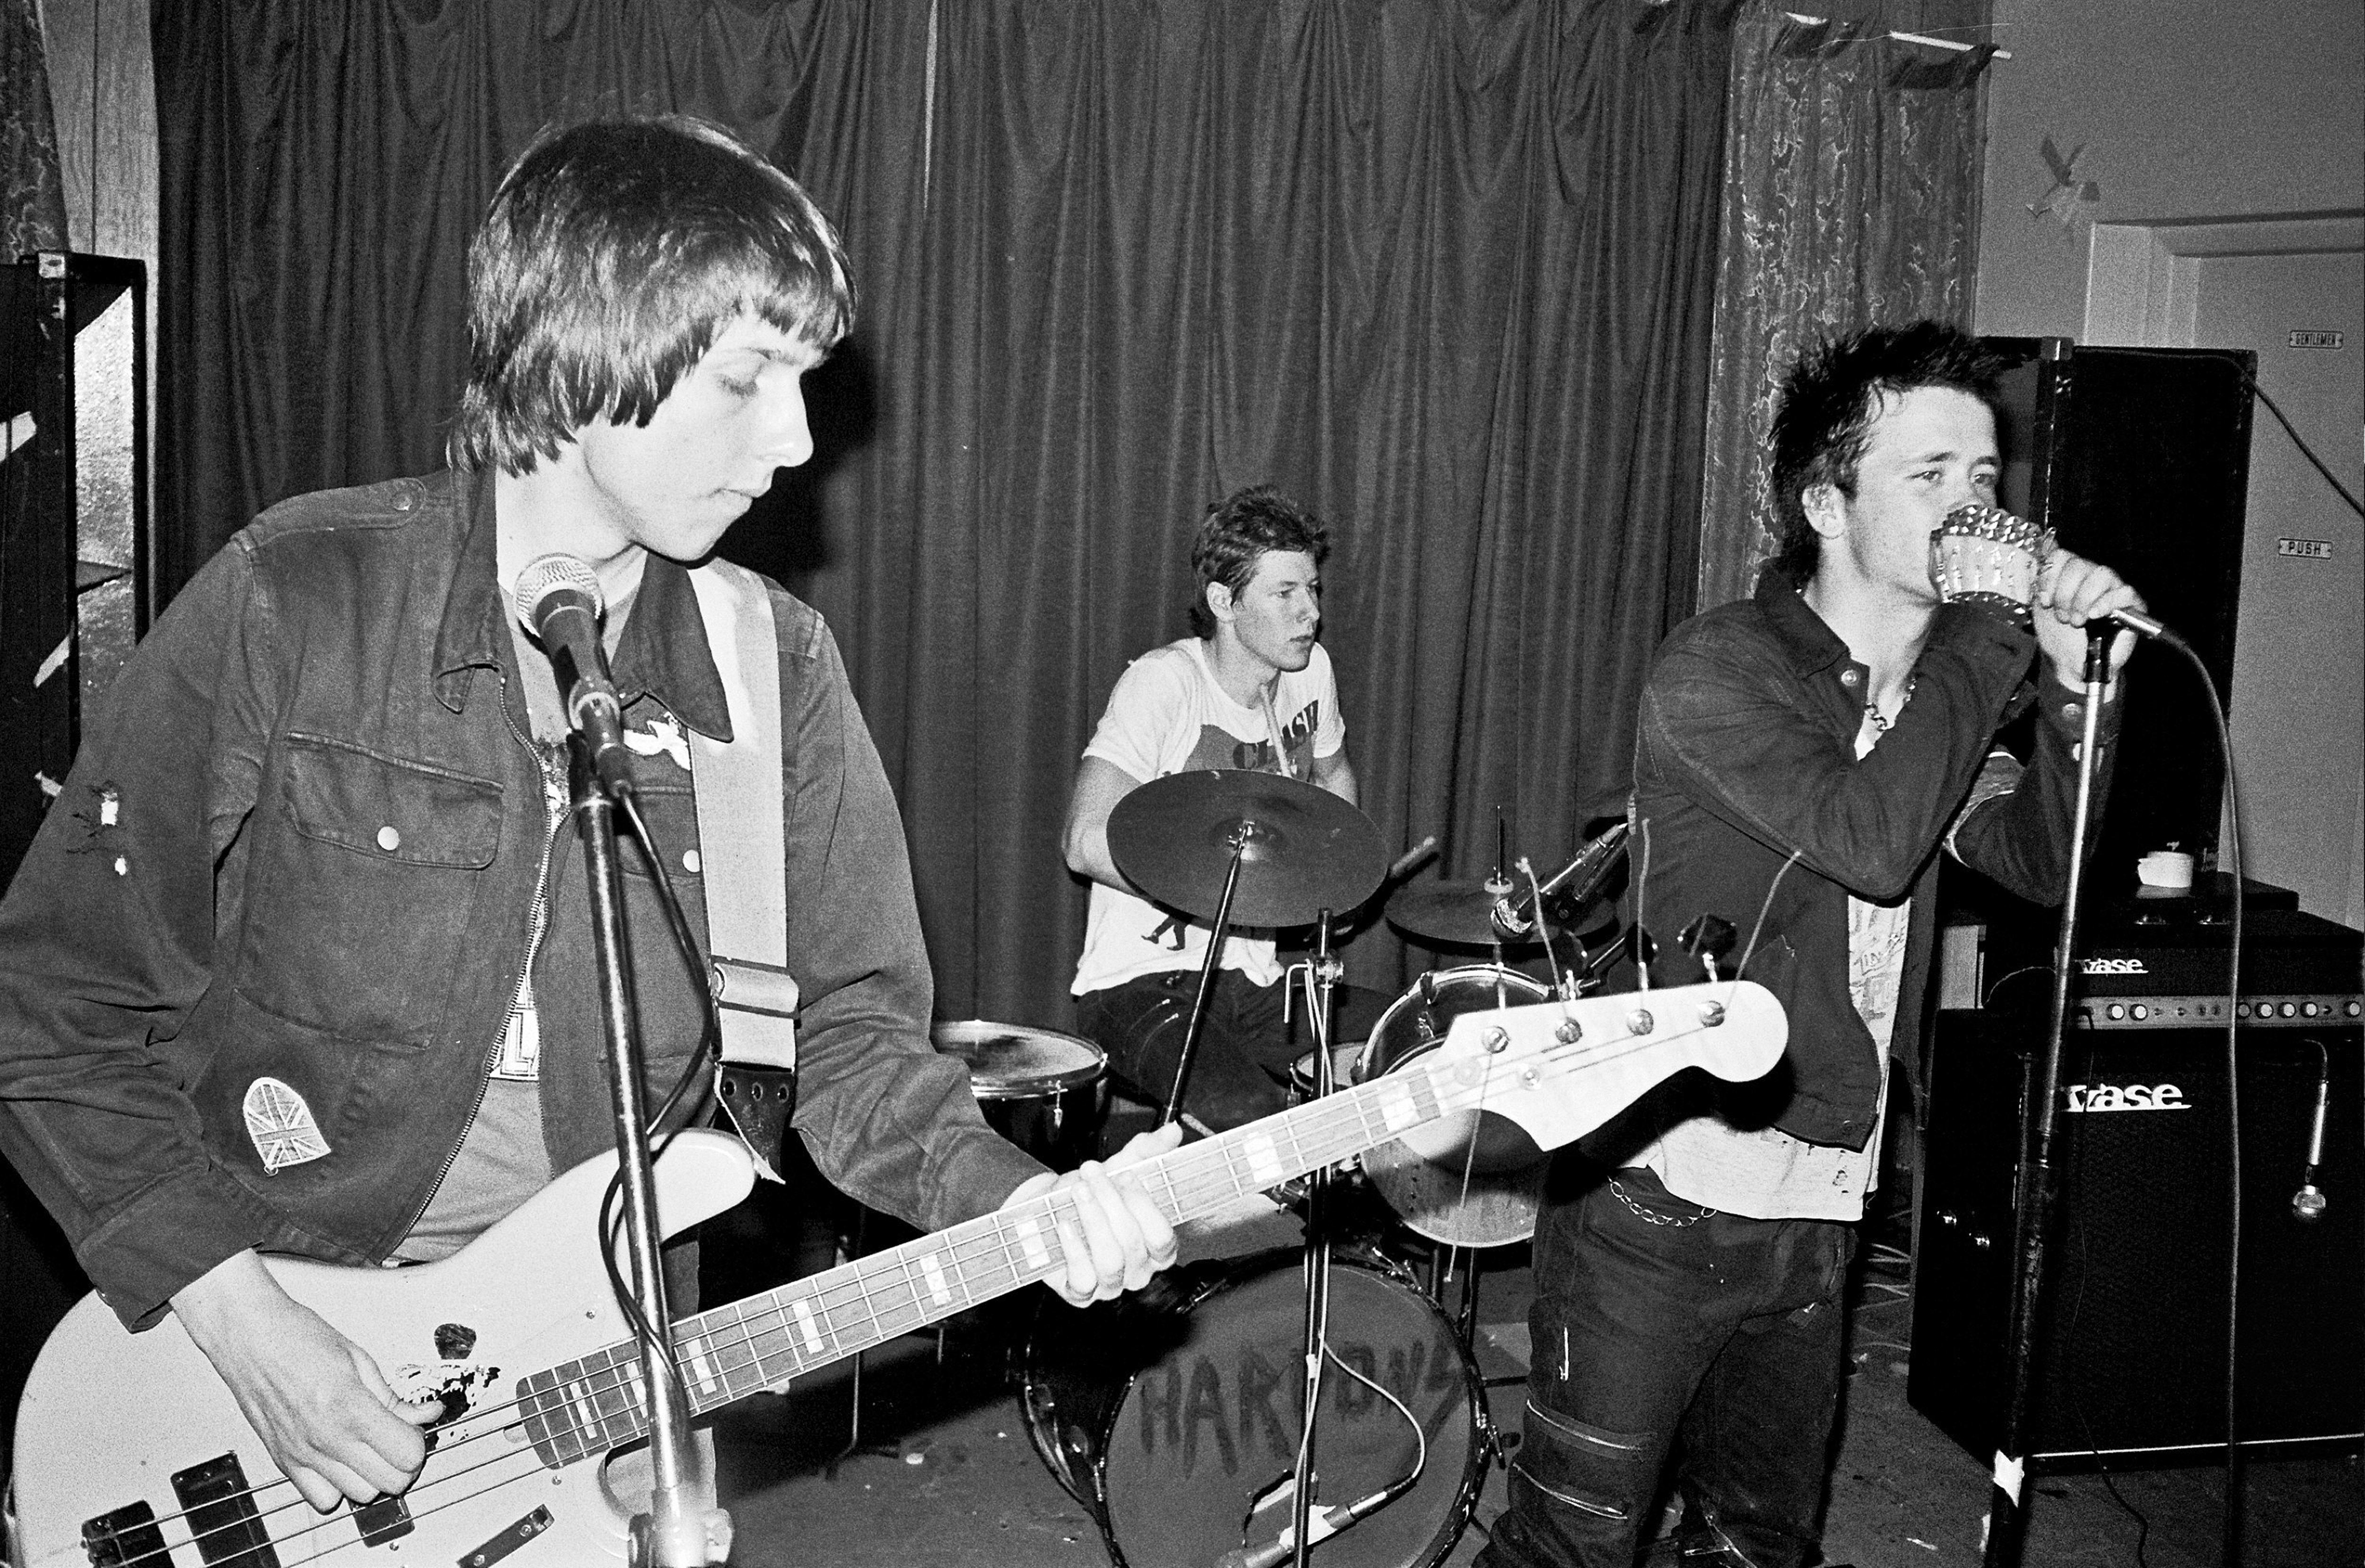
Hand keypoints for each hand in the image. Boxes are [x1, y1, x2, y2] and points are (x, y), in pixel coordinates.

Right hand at [173, 1251, 437, 1509]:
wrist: (248, 1336)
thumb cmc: (297, 1337)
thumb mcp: (359, 1359)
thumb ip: (394, 1397)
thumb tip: (426, 1414)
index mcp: (350, 1407)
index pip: (407, 1454)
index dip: (419, 1442)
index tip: (415, 1429)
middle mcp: (326, 1438)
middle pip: (390, 1482)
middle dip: (404, 1462)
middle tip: (401, 1439)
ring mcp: (302, 1454)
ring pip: (360, 1496)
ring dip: (375, 1476)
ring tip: (372, 1449)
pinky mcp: (283, 1462)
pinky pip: (321, 1499)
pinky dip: (339, 1488)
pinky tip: (342, 1462)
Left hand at [1003, 1122, 1181, 1304]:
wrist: (1047, 1209)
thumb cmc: (1091, 1195)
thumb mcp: (1119, 1169)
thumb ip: (1147, 1152)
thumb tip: (1172, 1130)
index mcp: (1156, 1248)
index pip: (1163, 1237)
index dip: (1145, 1206)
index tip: (1126, 1175)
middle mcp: (1137, 1271)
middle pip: (1133, 1243)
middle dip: (1110, 1202)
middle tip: (1092, 1172)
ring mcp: (1109, 1285)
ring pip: (1111, 1262)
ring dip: (1093, 1221)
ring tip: (1079, 1192)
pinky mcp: (1079, 1292)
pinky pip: (1082, 1279)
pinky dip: (1073, 1250)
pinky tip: (1064, 1225)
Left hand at [2033, 548, 2146, 689]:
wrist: (2074, 665)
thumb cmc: (2060, 639)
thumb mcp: (2041, 609)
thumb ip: (2041, 581)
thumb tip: (2045, 550)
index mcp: (2069, 576)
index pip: (2062, 555)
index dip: (2050, 576)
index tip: (2045, 600)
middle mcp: (2091, 578)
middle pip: (2080, 564)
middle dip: (2065, 593)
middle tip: (2063, 616)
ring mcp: (2112, 589)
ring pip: (2102, 573)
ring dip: (2084, 599)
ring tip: (2078, 620)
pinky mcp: (2132, 604)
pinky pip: (2124, 591)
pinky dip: (2106, 603)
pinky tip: (2095, 616)